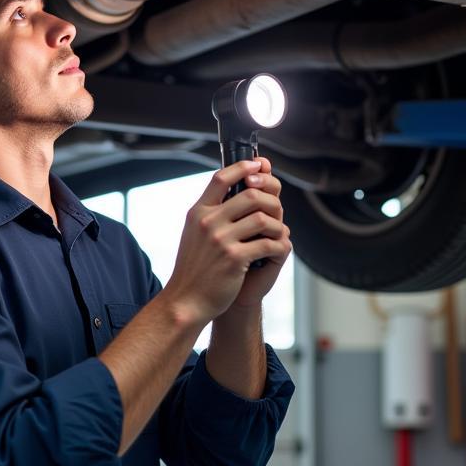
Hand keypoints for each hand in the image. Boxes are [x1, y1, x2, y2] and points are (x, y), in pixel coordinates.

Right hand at [163, 158, 291, 327]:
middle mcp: (208, 222)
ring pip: (264, 219)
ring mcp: (221, 240)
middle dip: (271, 200)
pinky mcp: (235, 259)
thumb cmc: (195, 268)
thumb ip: (211, 213)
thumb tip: (233, 191)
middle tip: (277, 210)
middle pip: (250, 194)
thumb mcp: (194, 233)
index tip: (258, 165)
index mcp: (198, 212)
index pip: (221, 177)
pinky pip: (268, 243)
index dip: (243, 167)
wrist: (186, 300)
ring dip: (279, 226)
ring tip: (278, 234)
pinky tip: (277, 250)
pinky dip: (279, 245)